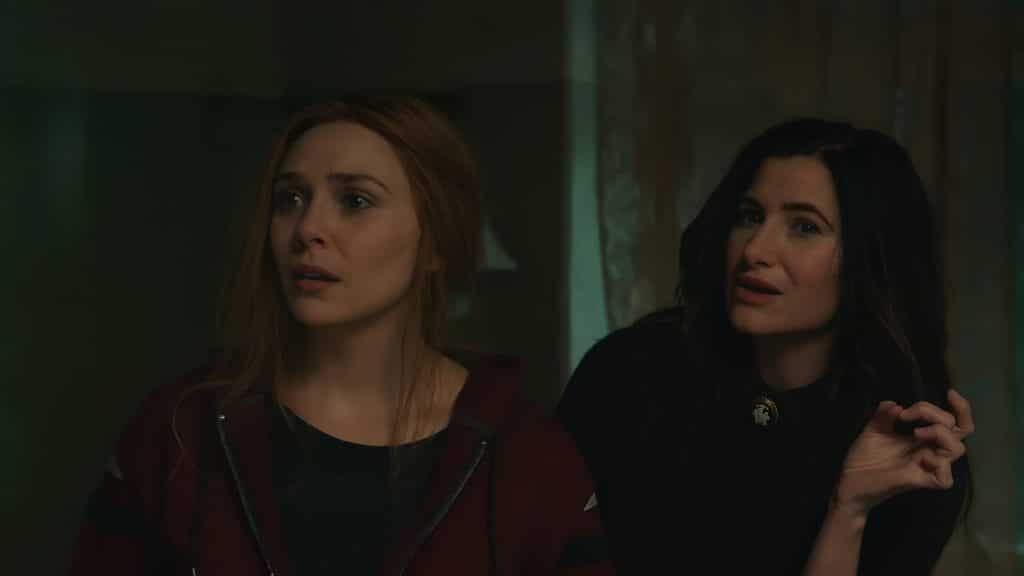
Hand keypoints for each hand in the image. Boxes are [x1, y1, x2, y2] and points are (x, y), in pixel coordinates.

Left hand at [833, 389, 973, 517]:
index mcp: (924, 438)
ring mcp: (927, 467)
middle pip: (960, 431)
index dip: (961, 408)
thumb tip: (895, 404)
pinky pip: (945, 478)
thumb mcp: (873, 430)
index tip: (948, 392)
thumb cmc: (864, 458)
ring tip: (915, 432)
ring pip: (957, 449)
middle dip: (936, 414)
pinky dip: (939, 463)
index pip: (955, 423)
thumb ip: (884, 415)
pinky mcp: (920, 481)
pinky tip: (921, 457)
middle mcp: (930, 451)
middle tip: (908, 414)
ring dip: (940, 433)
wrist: (849, 482)